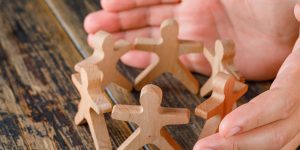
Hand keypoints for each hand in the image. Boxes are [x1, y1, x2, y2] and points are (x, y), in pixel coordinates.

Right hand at [84, 0, 297, 79]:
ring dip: (128, 41)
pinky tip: (130, 59)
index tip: (104, 4)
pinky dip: (151, 60)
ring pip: (155, 40)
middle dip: (119, 22)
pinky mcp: (210, 61)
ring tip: (102, 45)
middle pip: (148, 18)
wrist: (296, 20)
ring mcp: (200, 38)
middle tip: (93, 29)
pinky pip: (173, 61)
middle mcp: (193, 12)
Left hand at [194, 4, 299, 148]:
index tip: (226, 128)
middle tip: (203, 147)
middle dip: (237, 145)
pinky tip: (224, 148)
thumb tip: (298, 9)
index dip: (254, 117)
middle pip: (274, 134)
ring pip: (274, 145)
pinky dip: (248, 149)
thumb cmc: (299, 49)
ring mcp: (298, 121)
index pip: (281, 103)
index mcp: (299, 80)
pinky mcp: (290, 127)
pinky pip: (273, 145)